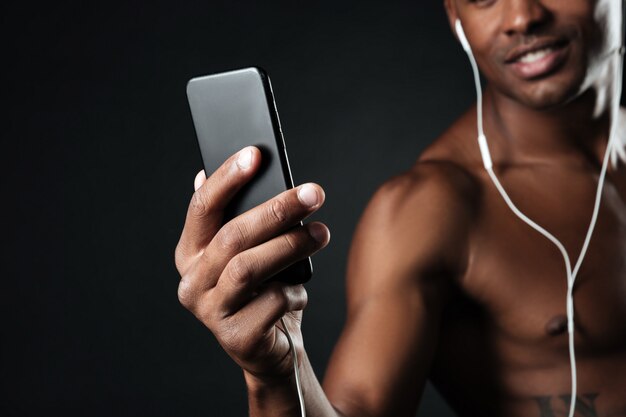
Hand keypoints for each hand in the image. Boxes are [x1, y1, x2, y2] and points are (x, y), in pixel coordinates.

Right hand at [174, 146, 329, 380]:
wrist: (273, 346)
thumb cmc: (263, 289)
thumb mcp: (251, 251)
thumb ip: (238, 215)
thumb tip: (224, 166)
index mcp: (191, 253)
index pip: (201, 208)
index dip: (226, 178)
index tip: (255, 154)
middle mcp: (192, 282)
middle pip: (232, 236)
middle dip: (276, 210)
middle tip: (314, 193)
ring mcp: (211, 312)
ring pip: (249, 267)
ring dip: (291, 245)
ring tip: (321, 234)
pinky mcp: (235, 338)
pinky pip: (271, 302)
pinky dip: (294, 291)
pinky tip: (300, 291)